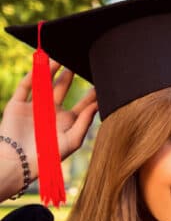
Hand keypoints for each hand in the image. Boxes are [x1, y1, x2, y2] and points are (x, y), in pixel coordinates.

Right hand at [0, 60, 98, 179]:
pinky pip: (26, 86)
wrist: (17, 162)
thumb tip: (97, 104)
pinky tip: (41, 64)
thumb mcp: (72, 140)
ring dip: (52, 71)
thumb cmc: (48, 156)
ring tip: (62, 57)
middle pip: (64, 88)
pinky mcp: (17, 105)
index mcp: (67, 121)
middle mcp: (52, 112)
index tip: (103, 79)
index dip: (92, 92)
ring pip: (45, 84)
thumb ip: (85, 121)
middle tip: (81, 61)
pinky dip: (32, 75)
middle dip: (71, 75)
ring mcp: (34, 107)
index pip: (83, 103)